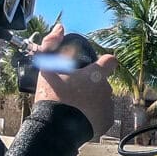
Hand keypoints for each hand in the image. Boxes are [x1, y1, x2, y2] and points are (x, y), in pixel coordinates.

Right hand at [32, 23, 117, 138]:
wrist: (55, 128)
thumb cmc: (52, 96)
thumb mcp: (46, 67)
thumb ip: (51, 44)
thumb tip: (60, 27)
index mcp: (96, 74)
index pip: (110, 61)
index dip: (103, 62)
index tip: (93, 68)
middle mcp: (106, 89)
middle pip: (101, 83)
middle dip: (90, 86)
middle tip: (72, 92)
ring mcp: (108, 106)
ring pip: (101, 99)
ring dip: (91, 101)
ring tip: (73, 107)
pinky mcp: (106, 122)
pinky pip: (101, 115)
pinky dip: (93, 116)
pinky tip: (79, 118)